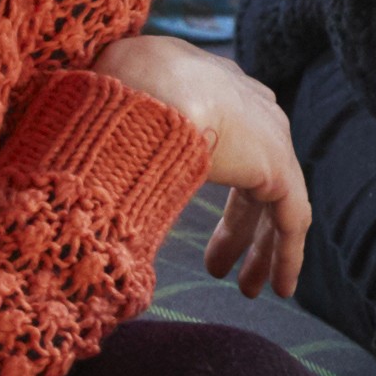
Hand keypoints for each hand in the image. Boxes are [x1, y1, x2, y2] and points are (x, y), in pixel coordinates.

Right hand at [99, 35, 312, 297]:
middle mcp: (248, 107)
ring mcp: (268, 136)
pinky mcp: (278, 168)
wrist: (142, 88)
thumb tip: (83, 175)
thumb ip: (113, 140)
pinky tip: (280, 289)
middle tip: (215, 265)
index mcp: (211, 86)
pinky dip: (287, 256)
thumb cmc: (112, 95)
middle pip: (252, 175)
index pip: (224, 140)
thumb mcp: (112, 111)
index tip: (189, 209)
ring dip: (260, 249)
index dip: (211, 178)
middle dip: (236, 225)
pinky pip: (291, 220)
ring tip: (247, 289)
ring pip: (275, 203)